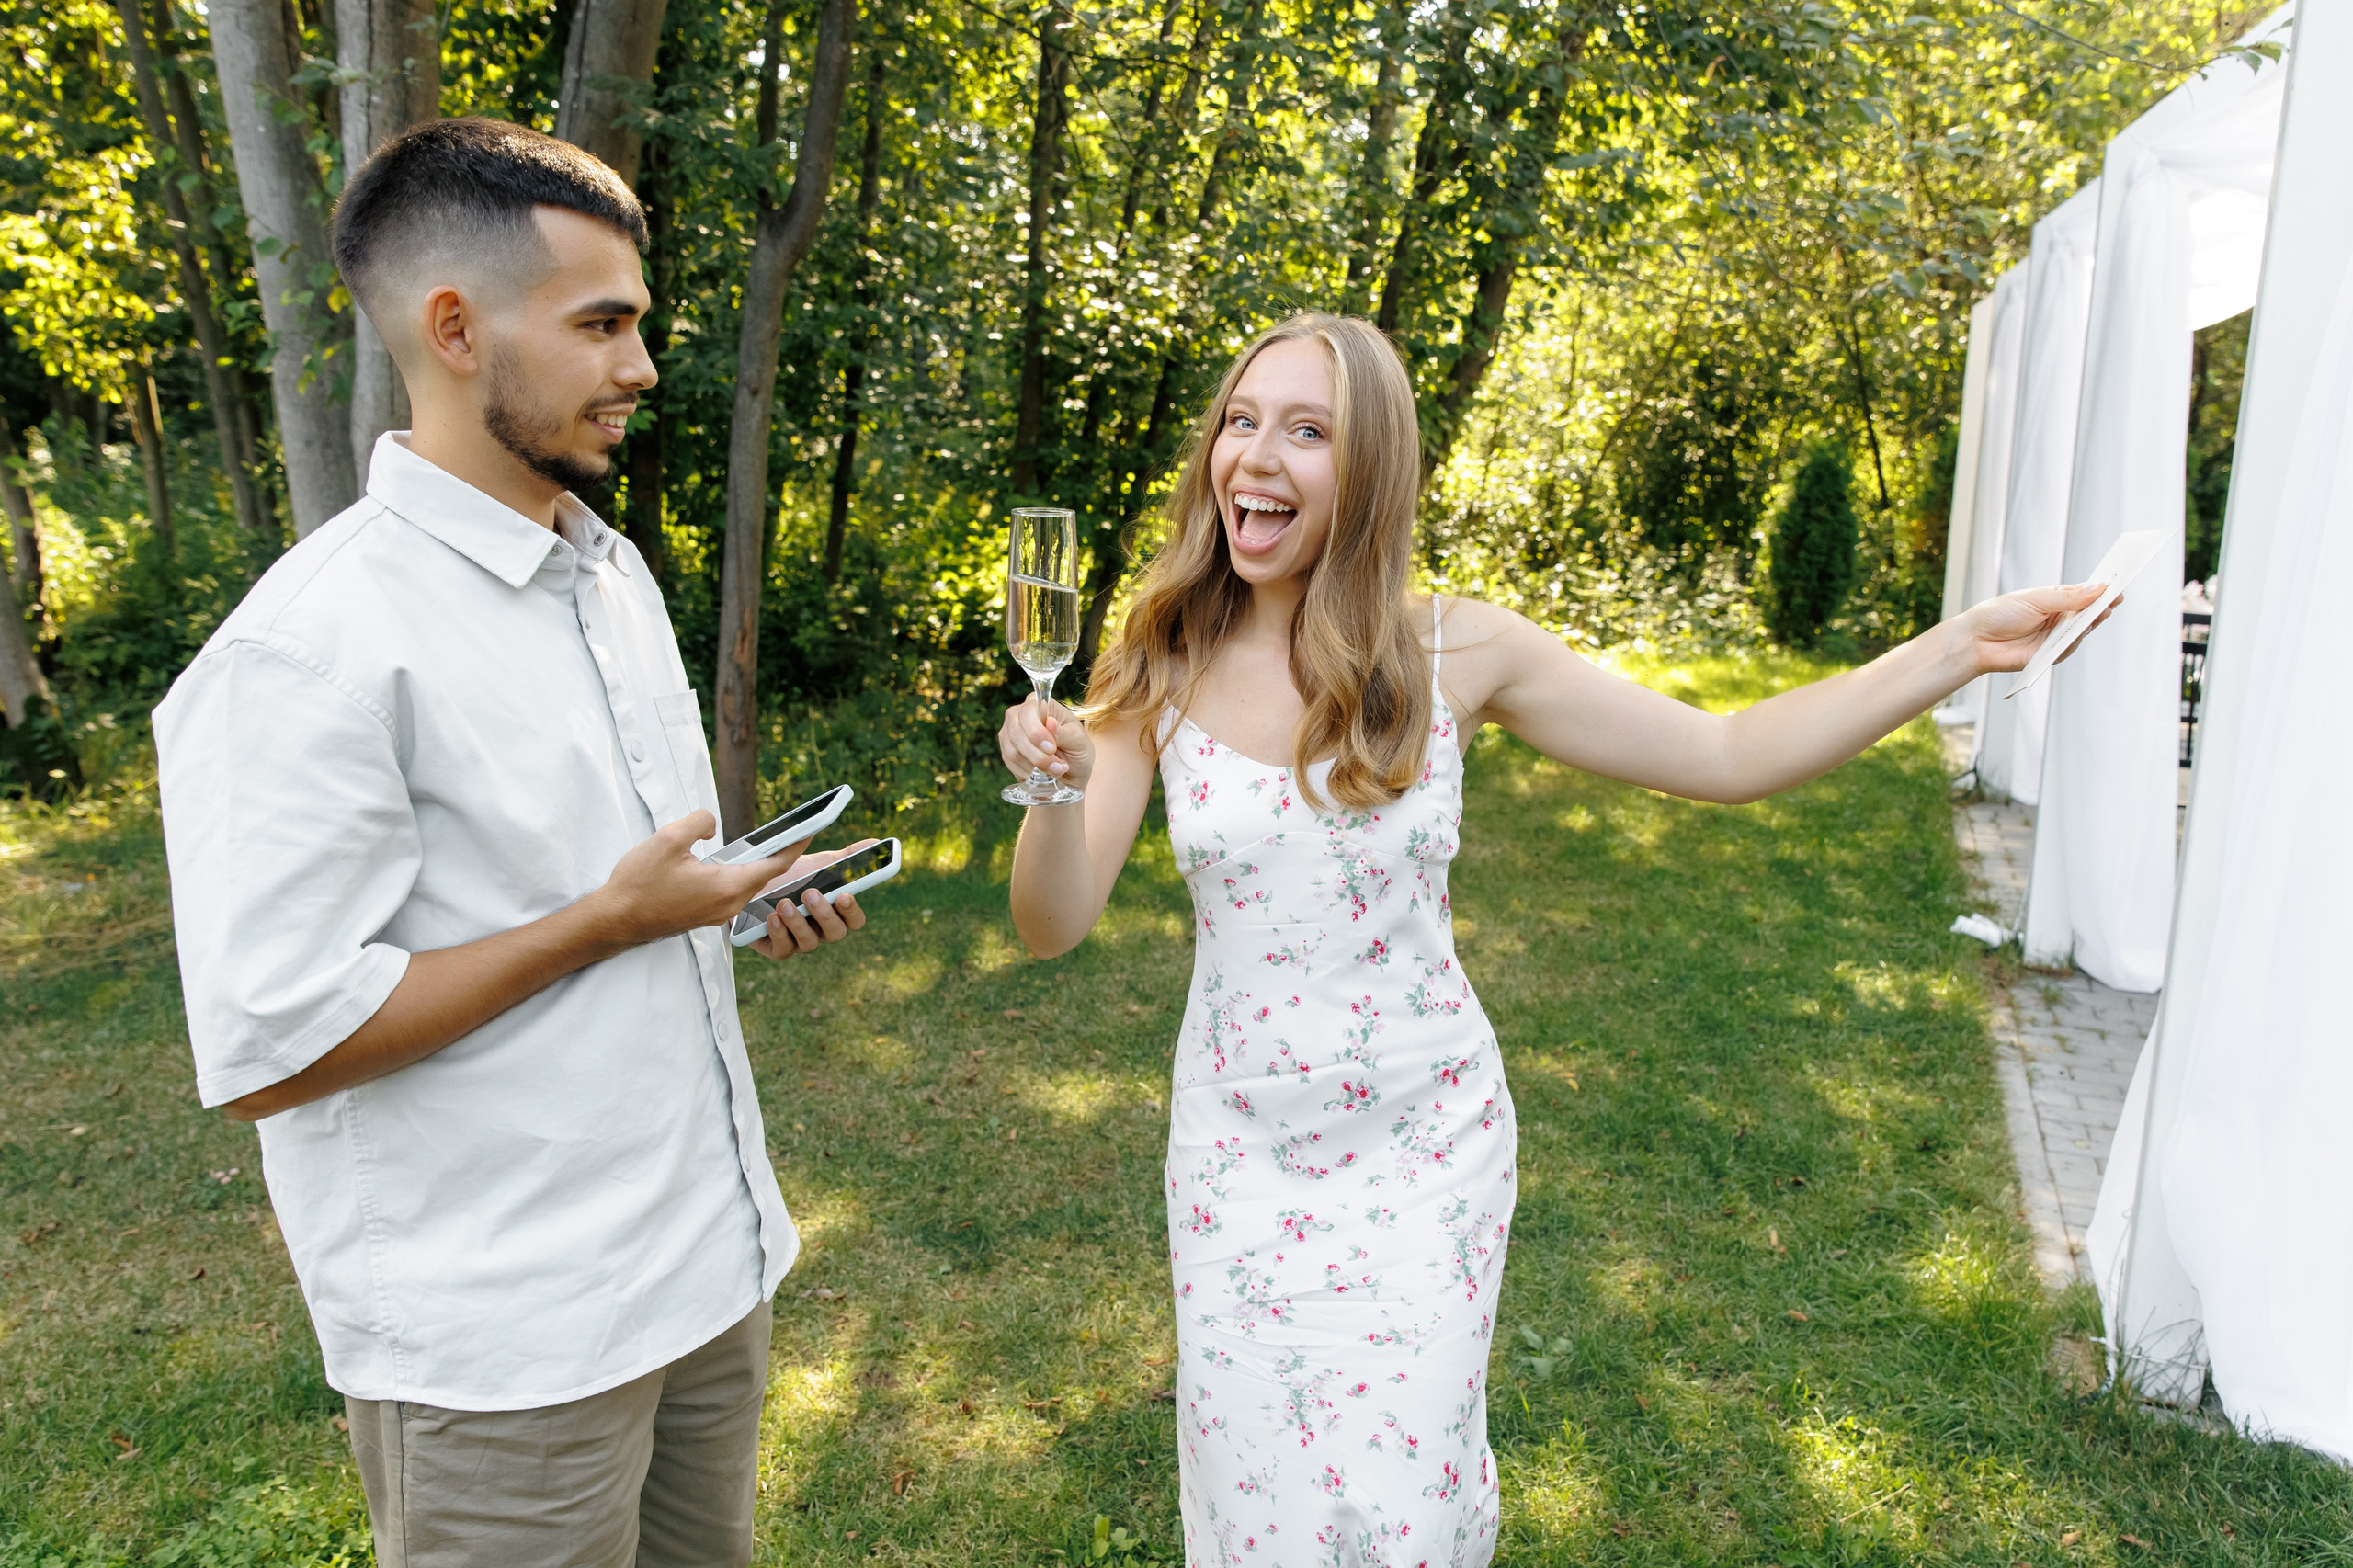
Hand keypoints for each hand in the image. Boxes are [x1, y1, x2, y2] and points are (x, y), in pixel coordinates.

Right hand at [590, 810, 799, 945]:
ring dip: (757, 866)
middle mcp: (728, 904)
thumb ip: (699, 822)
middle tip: (796, 831)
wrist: (614, 921)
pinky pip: (730, 892)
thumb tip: (713, 825)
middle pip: (764, 875)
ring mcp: (717, 913)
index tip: (813, 829)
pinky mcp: (705, 916)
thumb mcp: (668, 839)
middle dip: (781, 853)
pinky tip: (729, 863)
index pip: (774, 864)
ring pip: (746, 884)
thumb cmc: (638, 884)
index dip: (796, 845)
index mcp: (727, 886)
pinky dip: (737, 876)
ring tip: (766, 844)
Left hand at [748, 840, 875, 958]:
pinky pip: (784, 949)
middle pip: (835, 933)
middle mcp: (820, 929)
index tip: (843, 895)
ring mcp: (800, 941)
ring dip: (798, 923)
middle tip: (809, 893)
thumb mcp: (817, 864)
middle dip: (823, 914)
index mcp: (835, 912)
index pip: (854, 920)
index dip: (852, 911)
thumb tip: (874, 842)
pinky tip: (772, 918)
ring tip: (784, 903)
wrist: (753, 886)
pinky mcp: (778, 948)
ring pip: (810, 943)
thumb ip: (846, 857)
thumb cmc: (791, 878)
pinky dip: (779, 933)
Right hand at [998, 694, 1094, 792]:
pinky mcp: (1006, 751)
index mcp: (1039, 704)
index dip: (1036, 732)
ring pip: (1013, 752)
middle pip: (1016, 733)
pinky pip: (1011, 764)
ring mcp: (1009, 733)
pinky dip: (1029, 773)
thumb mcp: (1079, 740)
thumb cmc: (1076, 749)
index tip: (1051, 749)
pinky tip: (1042, 773)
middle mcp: (1018, 715)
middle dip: (1038, 755)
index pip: (1027, 712)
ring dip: (1036, 766)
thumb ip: (1064, 732)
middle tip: (1058, 766)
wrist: (1071, 770)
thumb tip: (1050, 722)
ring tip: (1056, 770)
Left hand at [1960, 582, 2118, 674]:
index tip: (2118, 584)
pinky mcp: (2049, 655)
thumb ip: (2066, 597)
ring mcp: (2056, 637)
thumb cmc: (2000, 613)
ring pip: (2082, 631)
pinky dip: (2074, 641)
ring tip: (2101, 612)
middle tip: (2115, 599)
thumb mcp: (2035, 599)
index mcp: (2056, 600)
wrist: (1976, 639)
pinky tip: (2078, 633)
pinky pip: (2068, 648)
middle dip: (2102, 606)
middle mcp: (2059, 618)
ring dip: (2091, 623)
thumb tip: (2098, 589)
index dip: (2102, 590)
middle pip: (2089, 613)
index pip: (2085, 594)